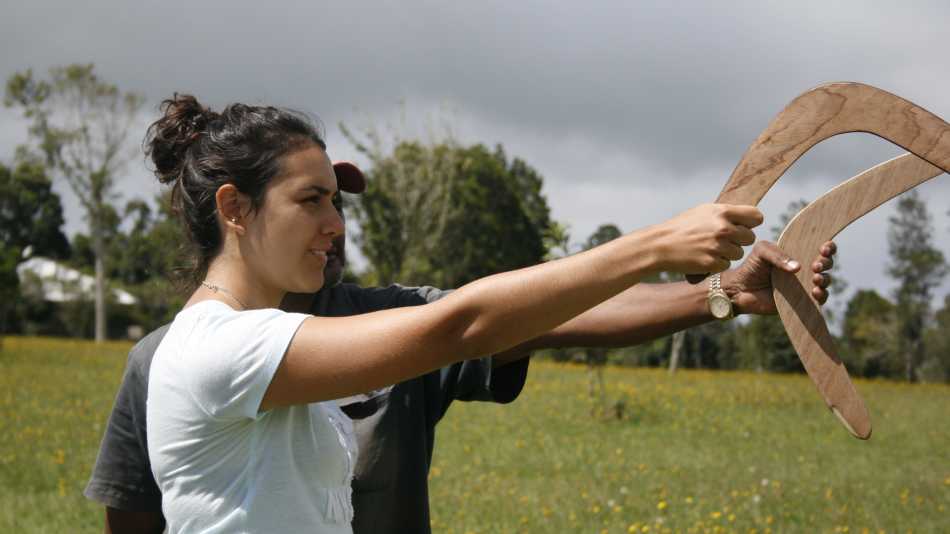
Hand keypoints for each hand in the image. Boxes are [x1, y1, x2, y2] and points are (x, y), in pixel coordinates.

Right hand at [651, 203, 763, 273]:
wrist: (660, 245)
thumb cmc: (682, 227)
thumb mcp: (703, 212)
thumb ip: (726, 214)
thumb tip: (748, 218)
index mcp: (722, 212)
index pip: (756, 216)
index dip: (750, 223)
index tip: (742, 227)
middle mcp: (723, 229)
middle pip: (750, 238)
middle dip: (738, 241)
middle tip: (721, 240)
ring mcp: (718, 247)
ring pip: (738, 253)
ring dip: (727, 253)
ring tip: (708, 248)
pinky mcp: (712, 263)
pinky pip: (726, 265)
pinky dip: (716, 264)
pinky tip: (702, 257)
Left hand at [721, 240, 835, 315]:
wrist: (740, 290)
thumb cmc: (751, 267)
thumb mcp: (762, 252)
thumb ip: (778, 255)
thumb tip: (798, 268)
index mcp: (797, 253)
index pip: (819, 247)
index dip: (828, 247)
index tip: (825, 248)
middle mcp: (804, 268)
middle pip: (826, 263)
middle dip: (826, 263)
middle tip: (816, 266)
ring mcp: (803, 284)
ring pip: (825, 280)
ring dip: (825, 279)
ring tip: (815, 279)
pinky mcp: (801, 300)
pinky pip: (819, 298)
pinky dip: (822, 295)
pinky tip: (816, 292)